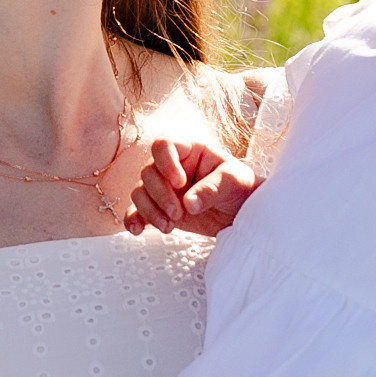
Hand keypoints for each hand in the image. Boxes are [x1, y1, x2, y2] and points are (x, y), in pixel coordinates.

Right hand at [123, 137, 260, 237]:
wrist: (241, 212)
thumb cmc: (240, 188)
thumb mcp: (233, 182)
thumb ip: (211, 189)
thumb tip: (188, 204)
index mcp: (189, 150)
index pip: (164, 146)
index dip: (165, 163)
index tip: (180, 183)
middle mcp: (172, 166)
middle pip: (149, 173)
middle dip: (160, 196)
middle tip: (178, 214)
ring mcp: (164, 187)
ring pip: (140, 192)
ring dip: (149, 210)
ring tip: (168, 227)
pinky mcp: (159, 208)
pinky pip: (137, 210)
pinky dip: (133, 219)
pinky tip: (137, 230)